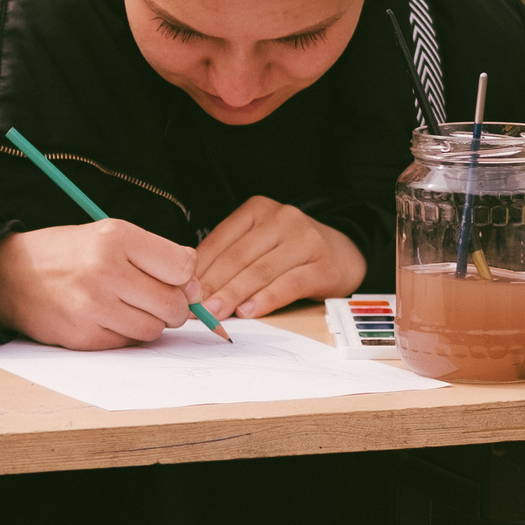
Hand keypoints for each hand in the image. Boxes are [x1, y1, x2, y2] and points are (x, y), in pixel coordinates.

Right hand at [0, 220, 199, 349]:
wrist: (9, 275)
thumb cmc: (65, 254)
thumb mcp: (108, 236)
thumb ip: (155, 257)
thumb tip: (197, 291)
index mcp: (116, 237)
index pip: (183, 266)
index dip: (185, 278)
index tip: (173, 279)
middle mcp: (106, 270)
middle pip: (174, 304)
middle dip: (172, 306)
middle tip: (154, 299)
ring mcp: (94, 306)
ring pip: (154, 329)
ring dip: (148, 322)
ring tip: (125, 307)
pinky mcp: (84, 336)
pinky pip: (128, 343)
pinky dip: (124, 334)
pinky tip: (105, 318)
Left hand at [194, 196, 364, 321]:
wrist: (345, 252)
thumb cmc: (291, 251)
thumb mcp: (258, 243)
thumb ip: (229, 257)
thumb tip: (190, 286)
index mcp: (257, 210)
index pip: (220, 241)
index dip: (198, 269)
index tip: (180, 293)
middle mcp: (281, 219)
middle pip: (237, 257)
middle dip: (211, 286)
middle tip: (192, 308)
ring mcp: (304, 240)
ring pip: (260, 271)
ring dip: (233, 295)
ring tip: (214, 313)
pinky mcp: (323, 265)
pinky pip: (289, 284)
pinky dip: (266, 300)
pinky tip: (249, 312)